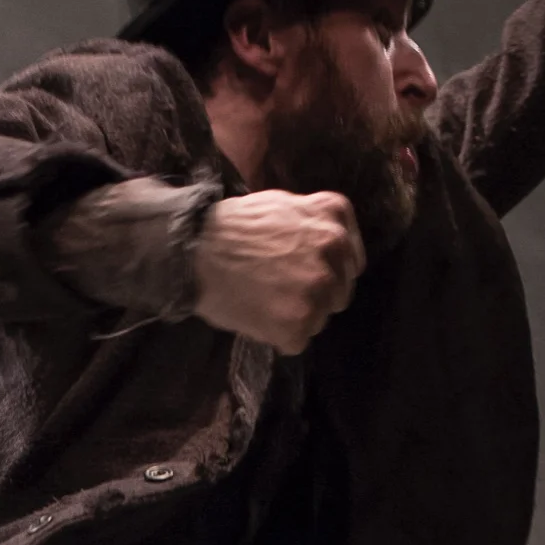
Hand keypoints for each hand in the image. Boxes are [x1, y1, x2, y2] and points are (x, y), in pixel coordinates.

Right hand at [191, 191, 364, 351]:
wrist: (194, 251)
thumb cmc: (231, 227)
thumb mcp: (284, 203)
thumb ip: (313, 223)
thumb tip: (327, 248)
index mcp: (333, 217)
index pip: (351, 261)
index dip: (326, 272)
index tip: (302, 276)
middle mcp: (334, 249)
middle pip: (339, 292)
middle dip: (314, 297)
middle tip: (278, 292)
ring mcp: (318, 287)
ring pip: (320, 318)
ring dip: (296, 318)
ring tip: (263, 302)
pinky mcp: (299, 321)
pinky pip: (297, 341)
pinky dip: (277, 337)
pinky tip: (256, 316)